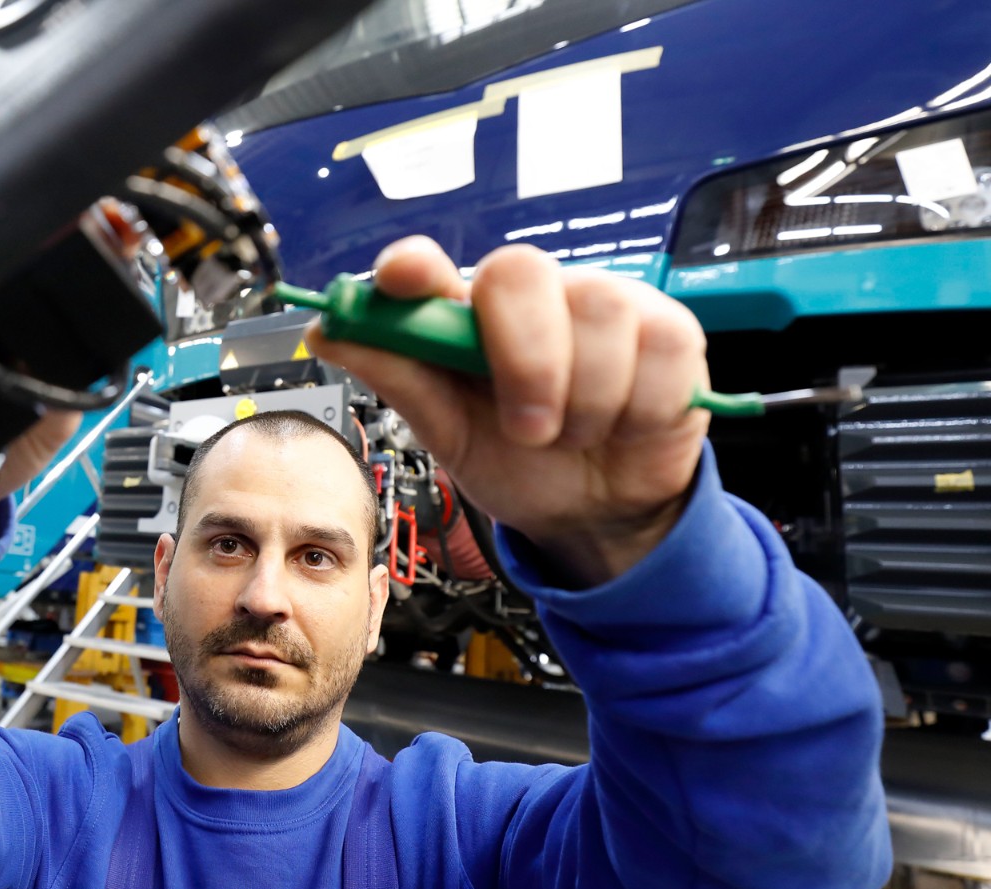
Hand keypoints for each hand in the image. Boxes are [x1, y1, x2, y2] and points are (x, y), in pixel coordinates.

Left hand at [308, 236, 709, 586]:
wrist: (595, 511)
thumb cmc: (519, 461)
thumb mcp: (449, 434)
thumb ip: (399, 377)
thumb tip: (327, 331)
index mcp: (467, 316)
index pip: (431, 268)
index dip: (412, 268)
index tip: (404, 280)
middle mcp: (535, 296)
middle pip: (521, 272)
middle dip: (525, 361)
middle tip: (528, 428)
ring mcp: (607, 305)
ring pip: (600, 317)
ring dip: (586, 405)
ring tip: (576, 436)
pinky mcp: (671, 332)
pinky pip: (660, 353)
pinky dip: (637, 411)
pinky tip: (626, 425)